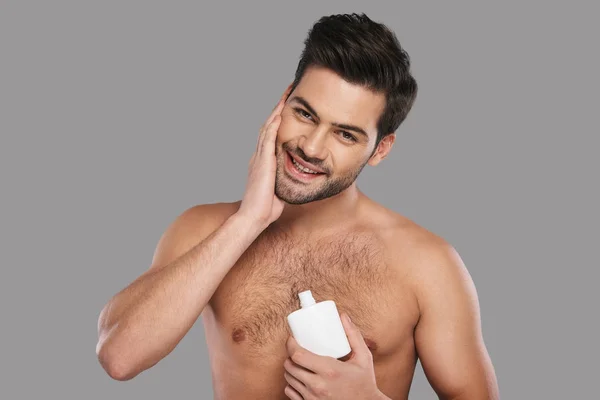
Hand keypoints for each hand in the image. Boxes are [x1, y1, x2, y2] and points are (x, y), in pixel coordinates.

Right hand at [238, 84, 292, 227]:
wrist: (255, 217)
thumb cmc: (267, 208)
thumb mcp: (280, 188)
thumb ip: (287, 179)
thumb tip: (300, 178)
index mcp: (264, 161)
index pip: (273, 134)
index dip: (281, 119)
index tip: (290, 106)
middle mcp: (260, 155)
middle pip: (270, 125)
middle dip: (279, 107)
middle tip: (289, 91)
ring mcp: (260, 157)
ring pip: (268, 127)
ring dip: (277, 110)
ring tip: (287, 95)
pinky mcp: (262, 162)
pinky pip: (268, 139)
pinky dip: (273, 125)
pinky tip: (280, 113)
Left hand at [283, 313, 383, 399]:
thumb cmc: (364, 382)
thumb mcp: (364, 357)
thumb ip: (354, 335)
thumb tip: (343, 316)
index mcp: (330, 370)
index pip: (298, 355)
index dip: (290, 344)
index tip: (292, 338)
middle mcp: (318, 385)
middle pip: (290, 366)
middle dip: (290, 355)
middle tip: (296, 349)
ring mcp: (312, 398)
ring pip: (288, 379)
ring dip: (290, 368)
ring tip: (297, 362)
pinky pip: (290, 393)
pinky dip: (291, 384)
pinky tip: (298, 378)